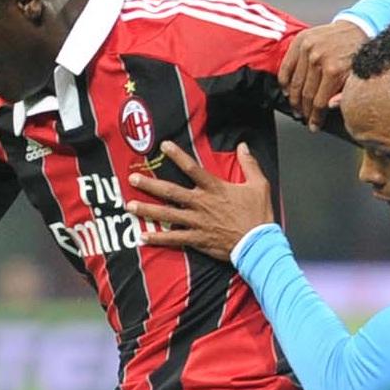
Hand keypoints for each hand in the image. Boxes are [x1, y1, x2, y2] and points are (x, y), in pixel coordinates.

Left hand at [126, 143, 275, 261]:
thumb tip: (243, 146)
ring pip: (167, 214)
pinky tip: (143, 237)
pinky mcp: (196, 239)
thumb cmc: (258, 215)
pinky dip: (158, 238)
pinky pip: (173, 238)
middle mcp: (201, 203)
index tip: (163, 146)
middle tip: (133, 179)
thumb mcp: (259, 185)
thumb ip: (249, 164)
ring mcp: (197, 222)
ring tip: (130, 206)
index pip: (192, 168)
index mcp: (214, 188)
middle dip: (150, 185)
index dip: (177, 155)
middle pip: (170, 191)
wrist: (258, 243)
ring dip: (147, 210)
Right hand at [278, 20, 368, 129]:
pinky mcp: (300, 41)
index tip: (314, 126)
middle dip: (304, 111)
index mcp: (334, 70)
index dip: (315, 117)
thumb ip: (344, 94)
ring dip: (294, 99)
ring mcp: (307, 49)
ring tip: (296, 108)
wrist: (359, 27)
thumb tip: (330, 107)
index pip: (319, 102)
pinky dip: (284, 81)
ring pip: (295, 83)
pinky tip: (287, 91)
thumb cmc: (359, 52)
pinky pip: (286, 66)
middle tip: (304, 119)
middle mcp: (318, 59)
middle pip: (306, 94)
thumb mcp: (357, 76)